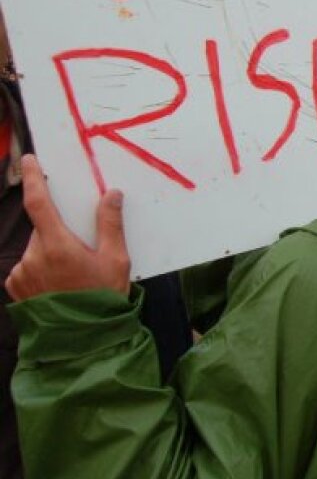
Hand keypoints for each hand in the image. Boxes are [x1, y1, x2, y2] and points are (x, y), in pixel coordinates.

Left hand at [6, 156, 130, 301]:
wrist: (82, 341)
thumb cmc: (103, 300)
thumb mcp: (116, 261)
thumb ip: (110, 224)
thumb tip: (111, 194)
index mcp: (57, 246)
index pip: (38, 203)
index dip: (34, 179)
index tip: (29, 160)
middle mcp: (32, 257)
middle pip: (43, 229)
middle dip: (59, 231)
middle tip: (81, 249)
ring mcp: (21, 273)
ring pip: (36, 248)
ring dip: (51, 251)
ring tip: (73, 274)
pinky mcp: (15, 287)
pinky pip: (28, 266)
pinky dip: (42, 268)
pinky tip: (59, 283)